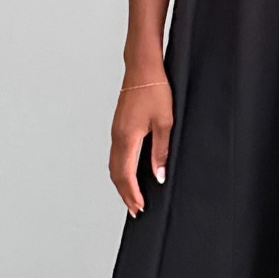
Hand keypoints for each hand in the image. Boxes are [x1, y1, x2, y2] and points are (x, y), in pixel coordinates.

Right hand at [109, 76, 171, 216]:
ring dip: (121, 183)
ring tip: (132, 197)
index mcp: (127, 138)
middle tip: (135, 209)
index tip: (140, 207)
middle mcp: (117, 136)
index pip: (126, 174)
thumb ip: (160, 152)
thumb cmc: (155, 90)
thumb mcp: (164, 123)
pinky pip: (116, 155)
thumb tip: (158, 176)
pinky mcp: (118, 127)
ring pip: (114, 165)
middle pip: (116, 173)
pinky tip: (130, 173)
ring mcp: (115, 131)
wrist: (142, 68)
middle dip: (124, 194)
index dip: (132, 194)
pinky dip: (121, 170)